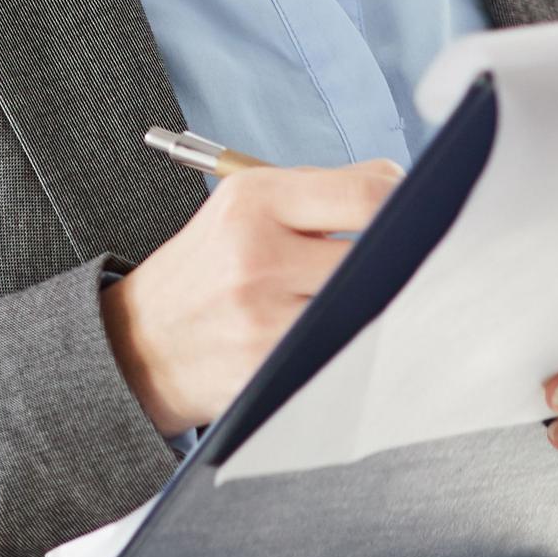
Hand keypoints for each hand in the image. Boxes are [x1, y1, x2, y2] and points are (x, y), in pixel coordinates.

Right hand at [101, 160, 399, 434]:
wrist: (139, 343)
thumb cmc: (207, 270)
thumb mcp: (244, 207)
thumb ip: (322, 190)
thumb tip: (402, 186)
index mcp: (254, 200)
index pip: (365, 194)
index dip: (407, 204)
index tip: (417, 215)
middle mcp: (256, 254)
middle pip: (377, 255)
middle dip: (395, 262)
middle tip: (400, 266)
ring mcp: (261, 317)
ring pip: (365, 308)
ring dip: (376, 306)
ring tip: (364, 302)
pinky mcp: (266, 370)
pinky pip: (341, 353)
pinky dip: (350, 344)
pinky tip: (338, 338)